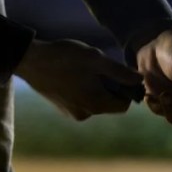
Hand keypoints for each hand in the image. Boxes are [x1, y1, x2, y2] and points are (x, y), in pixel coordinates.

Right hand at [15, 38, 143, 120]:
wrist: (31, 60)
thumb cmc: (65, 57)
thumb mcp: (96, 59)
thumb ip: (120, 72)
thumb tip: (140, 80)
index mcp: (96, 104)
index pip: (124, 105)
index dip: (128, 90)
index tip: (122, 74)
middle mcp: (85, 114)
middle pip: (110, 104)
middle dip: (111, 87)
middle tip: (100, 67)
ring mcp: (72, 113)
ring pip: (96, 102)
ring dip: (98, 87)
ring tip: (85, 69)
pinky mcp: (63, 109)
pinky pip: (83, 101)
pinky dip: (85, 90)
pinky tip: (75, 74)